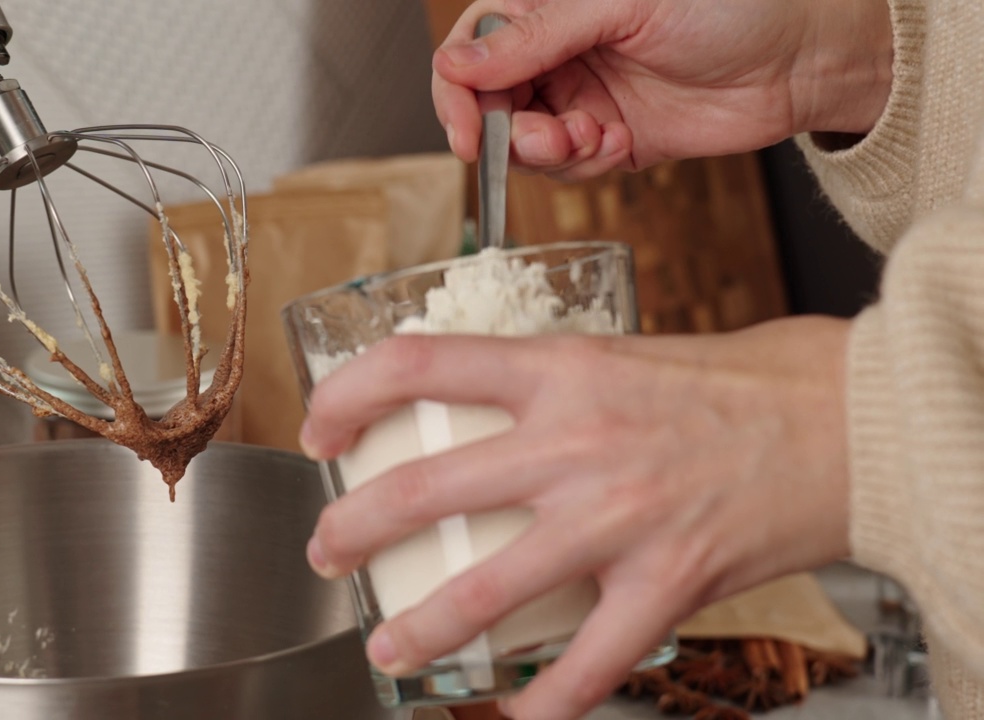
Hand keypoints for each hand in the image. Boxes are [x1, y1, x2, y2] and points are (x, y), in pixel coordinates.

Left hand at [300, 317, 852, 719]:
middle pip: (423, 488)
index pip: (417, 364)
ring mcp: (618, 517)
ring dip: (418, 624)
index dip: (346, 394)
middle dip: (351, 528)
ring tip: (388, 644)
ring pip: (484, 587)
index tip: (321, 427)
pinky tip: (515, 717)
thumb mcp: (619, 355)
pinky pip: (589, 662)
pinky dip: (546, 703)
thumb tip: (476, 415)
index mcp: (560, 372)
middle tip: (328, 548)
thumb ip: (544, 387)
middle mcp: (576, 442)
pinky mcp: (667, 581)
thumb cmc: (735, 383)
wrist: (842, 421)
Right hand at [433, 0, 892, 179]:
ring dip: (549, 154)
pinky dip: (583, 167)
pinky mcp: (609, 141)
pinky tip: (618, 144)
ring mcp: (582, 98)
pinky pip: (567, 170)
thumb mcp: (619, 5)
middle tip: (548, 140)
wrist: (800, 57)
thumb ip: (535, 38)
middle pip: (489, 105)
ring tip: (593, 138)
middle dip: (509, 133)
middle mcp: (558, 52)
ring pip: (524, 145)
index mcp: (549, 6)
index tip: (467, 134)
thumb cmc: (729, 4)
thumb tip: (455, 65)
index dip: (456, 92)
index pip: (471, 48)